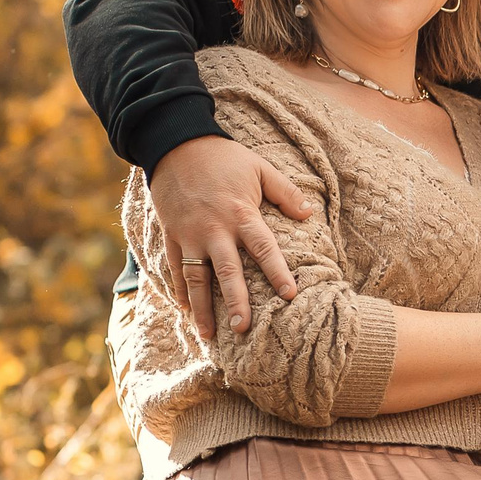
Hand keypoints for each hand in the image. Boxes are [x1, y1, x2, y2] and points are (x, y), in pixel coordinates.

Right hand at [149, 137, 313, 338]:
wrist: (174, 144)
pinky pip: (176, 267)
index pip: (264, 248)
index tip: (290, 296)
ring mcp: (190, 234)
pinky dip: (179, 290)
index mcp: (241, 213)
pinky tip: (185, 310)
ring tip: (209, 336)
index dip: (277, 272)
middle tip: (243, 329)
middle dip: (236, 302)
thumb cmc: (223, 157)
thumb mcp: (259, 168)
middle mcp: (215, 229)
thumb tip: (309, 213)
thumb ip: (285, 191)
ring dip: (202, 308)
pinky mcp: (171, 235)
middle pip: (228, 271)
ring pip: (197, 277)